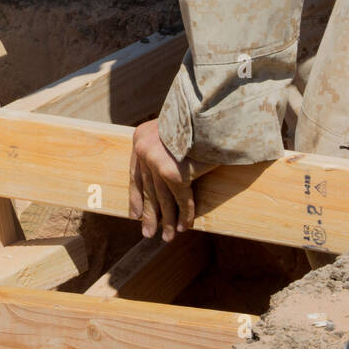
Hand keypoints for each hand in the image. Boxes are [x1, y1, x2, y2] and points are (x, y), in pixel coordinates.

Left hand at [129, 119, 213, 242]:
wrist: (213, 111)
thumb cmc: (200, 118)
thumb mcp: (175, 128)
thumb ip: (167, 146)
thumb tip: (169, 172)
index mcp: (140, 137)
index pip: (135, 174)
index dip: (135, 197)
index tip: (135, 215)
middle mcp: (144, 150)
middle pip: (147, 190)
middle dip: (149, 214)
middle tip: (148, 233)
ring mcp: (157, 162)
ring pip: (163, 199)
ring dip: (166, 221)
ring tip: (166, 238)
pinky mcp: (174, 174)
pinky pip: (181, 200)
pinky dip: (184, 216)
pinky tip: (183, 228)